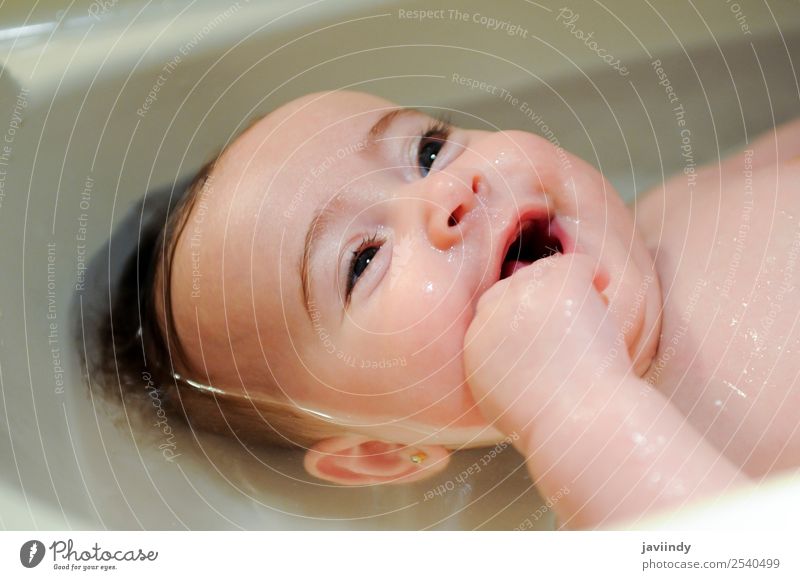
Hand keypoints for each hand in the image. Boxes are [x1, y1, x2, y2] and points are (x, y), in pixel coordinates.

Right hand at [464, 252, 628, 437]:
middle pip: (513, 285)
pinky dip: (590, 272)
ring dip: (564, 284)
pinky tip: (601, 283)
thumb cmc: (549, 424)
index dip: (519, 313)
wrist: (577, 425)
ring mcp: (524, 295)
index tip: (542, 324)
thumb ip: (498, 367)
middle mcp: (492, 314)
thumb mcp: (500, 401)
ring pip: (543, 271)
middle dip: (538, 296)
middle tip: (565, 313)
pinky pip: (575, 264)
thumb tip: (516, 349)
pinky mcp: (558, 284)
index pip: (491, 309)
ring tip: (588, 303)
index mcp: (474, 344)